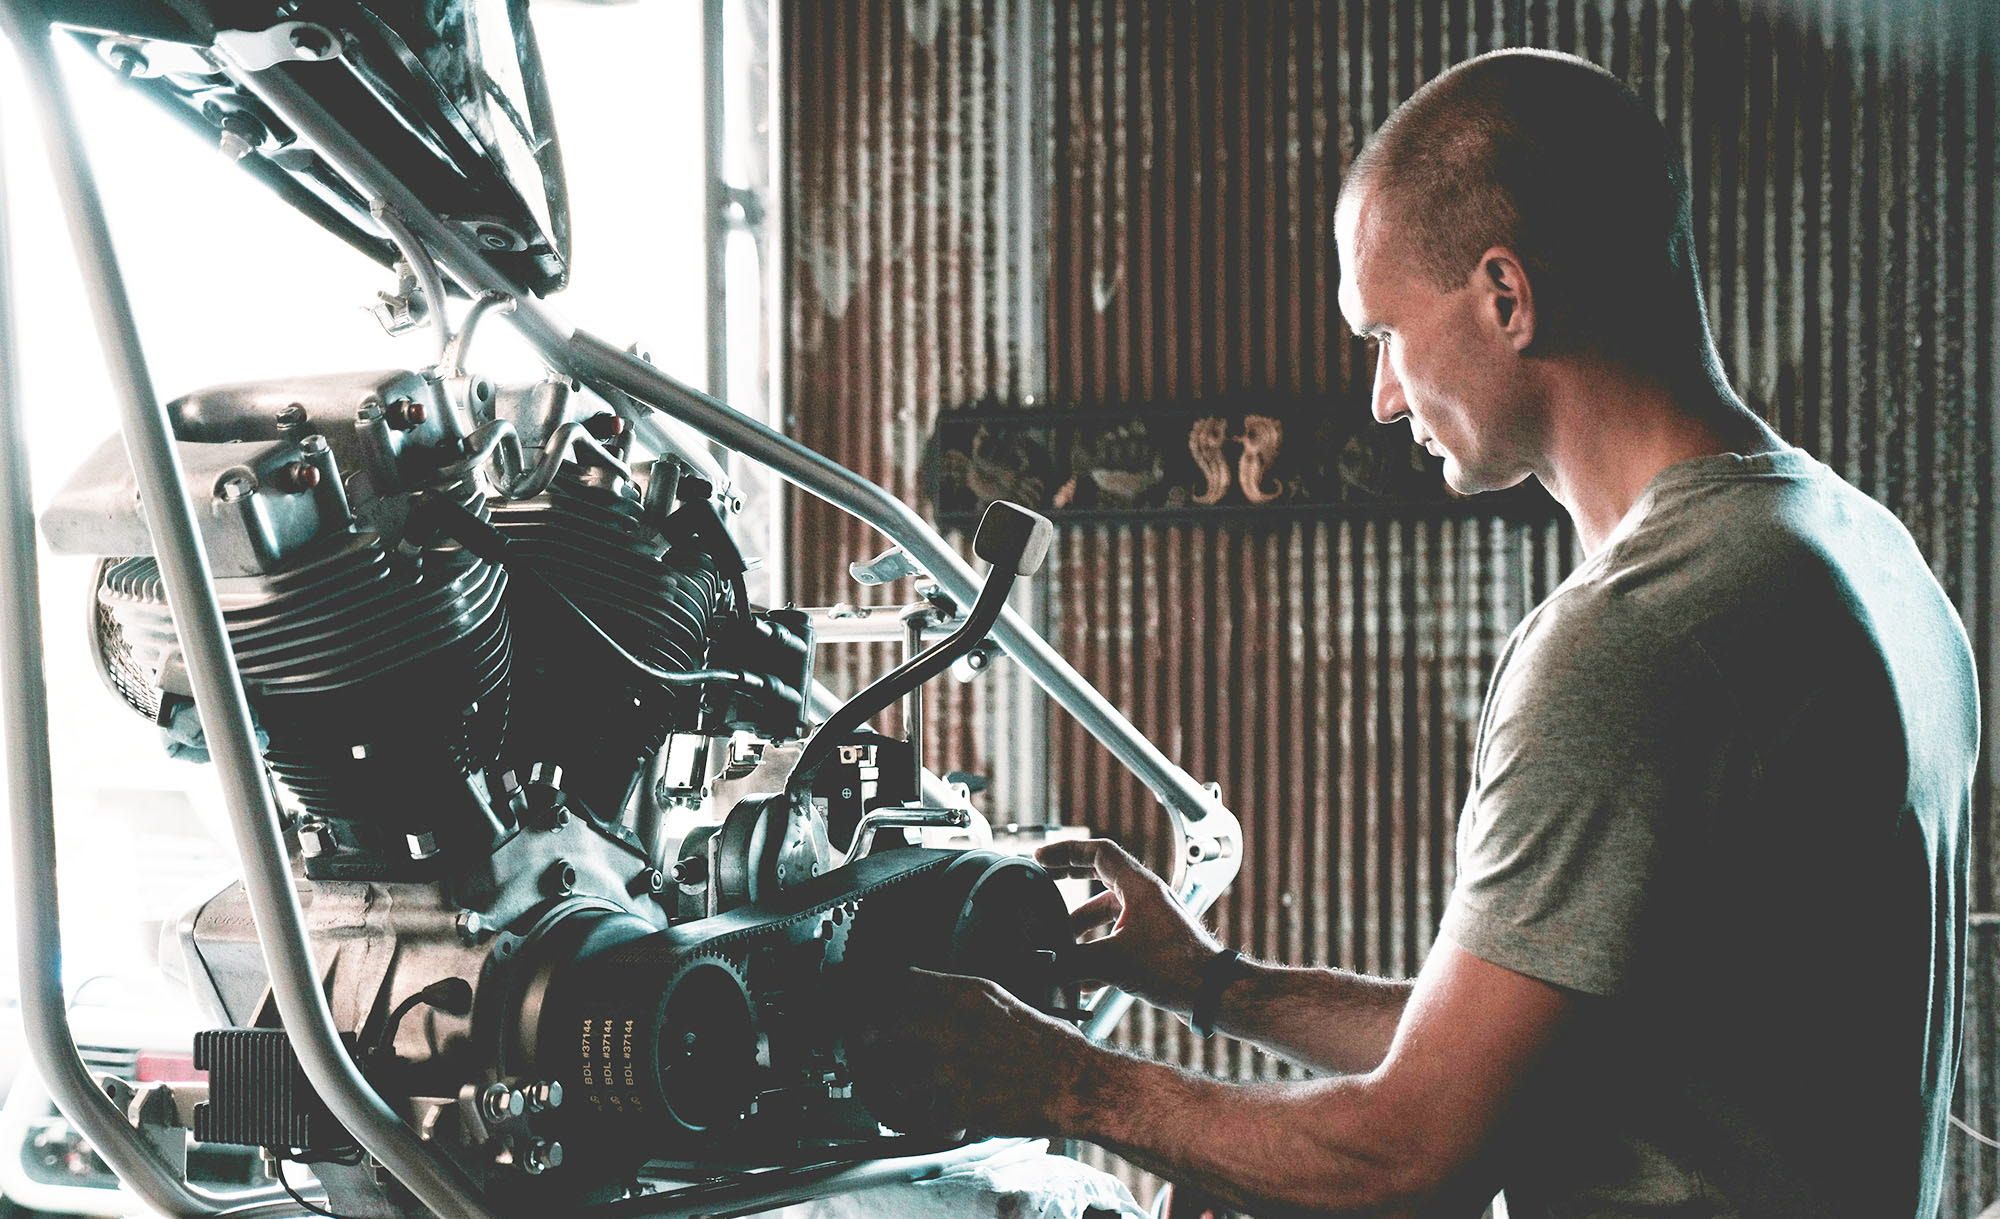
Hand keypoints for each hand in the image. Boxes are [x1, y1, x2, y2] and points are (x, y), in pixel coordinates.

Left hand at [852, 967, 1086, 1137]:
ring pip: (894, 1075)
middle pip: (883, 1022)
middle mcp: (954, 1025)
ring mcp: (953, 1067)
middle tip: (866, 1045)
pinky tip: (936, 1116)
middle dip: (868, 1036)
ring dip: (895, 1085)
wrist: (1077, 1082)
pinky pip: (923, 1117)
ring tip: (903, 1089)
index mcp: (968, 995)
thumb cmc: (1048, 1045)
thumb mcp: (1005, 1003)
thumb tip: (930, 993)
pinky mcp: (959, 1104)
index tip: (869, 1002)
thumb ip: (965, 999)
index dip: (880, 993)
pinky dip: (927, 1121)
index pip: (903, 981)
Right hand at [1034, 837, 1221, 1014]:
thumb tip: (1046, 967)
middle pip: (1100, 876)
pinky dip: (1098, 951)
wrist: (1212, 993)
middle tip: (1043, 884)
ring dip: (1082, 928)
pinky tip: (1083, 980)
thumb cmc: (1175, 968)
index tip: (1041, 858)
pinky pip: (1118, 937)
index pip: (1099, 852)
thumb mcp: (1113, 962)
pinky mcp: (1154, 942)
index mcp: (1139, 887)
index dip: (1067, 851)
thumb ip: (1074, 962)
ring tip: (1060, 947)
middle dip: (1069, 882)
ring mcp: (1151, 919)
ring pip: (1107, 913)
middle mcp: (1146, 897)